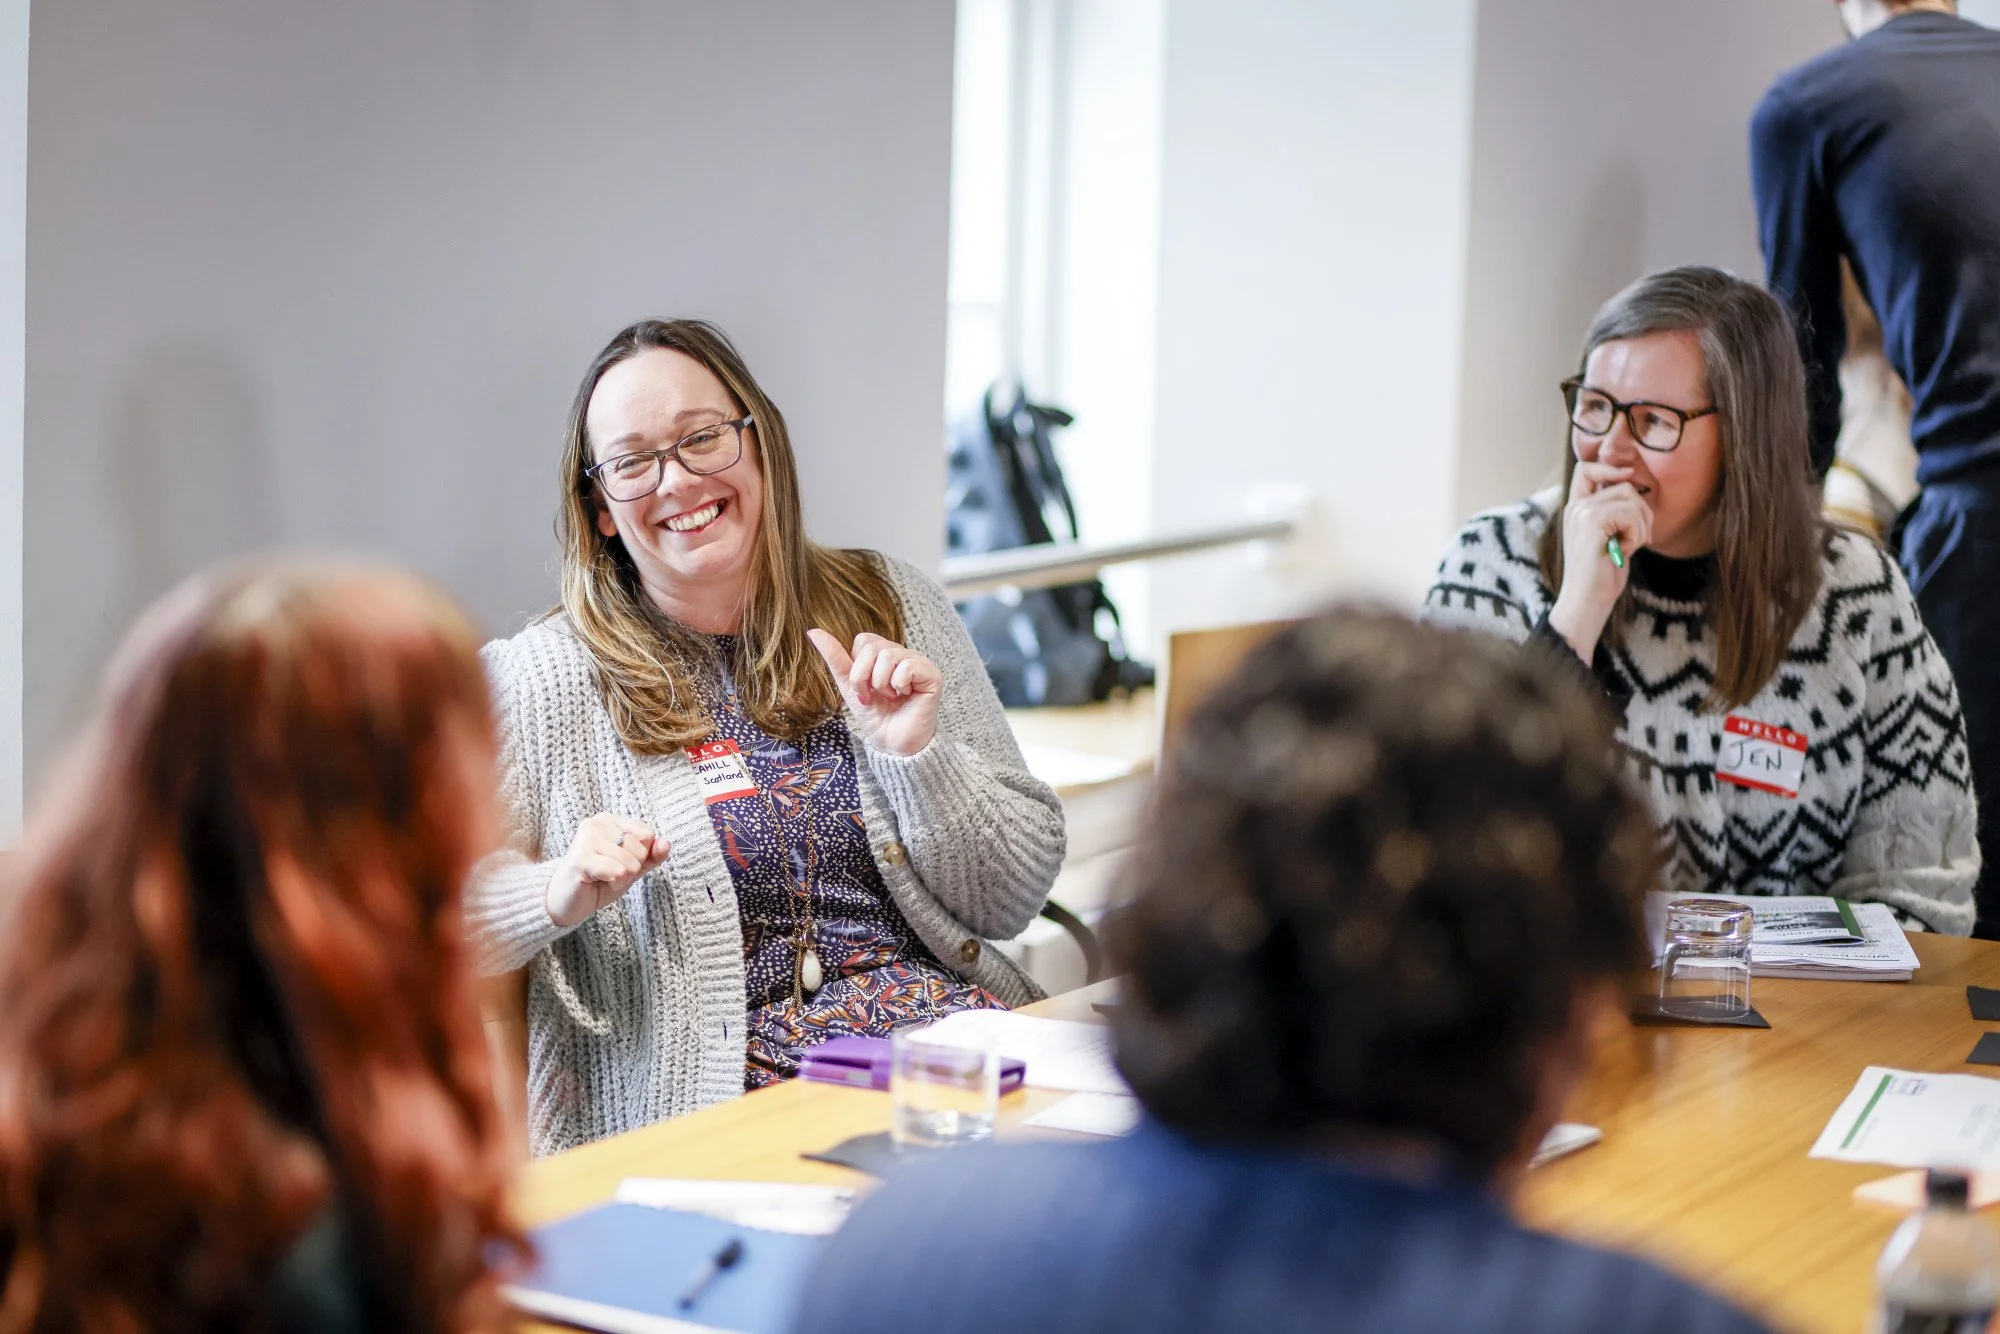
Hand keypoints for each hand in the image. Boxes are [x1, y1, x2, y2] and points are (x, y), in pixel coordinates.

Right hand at [546, 813, 670, 927]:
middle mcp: (596, 823)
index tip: (618, 862)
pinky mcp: (581, 859)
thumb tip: (666, 844)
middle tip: (608, 872)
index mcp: (609, 819)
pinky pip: (618, 871)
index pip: (647, 834)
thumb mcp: (631, 867)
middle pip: (640, 849)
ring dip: (621, 878)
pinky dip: (614, 882)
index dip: (639, 856)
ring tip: (602, 877)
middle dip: (631, 868)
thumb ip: (651, 855)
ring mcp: (587, 839)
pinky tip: (597, 882)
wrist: (565, 901)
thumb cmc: (598, 880)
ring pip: (630, 862)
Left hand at [807, 629, 941, 757]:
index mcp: (885, 654)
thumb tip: (813, 631)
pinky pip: (907, 666)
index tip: (863, 690)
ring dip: (881, 683)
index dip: (857, 667)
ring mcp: (919, 662)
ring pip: (888, 655)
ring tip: (890, 697)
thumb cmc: (875, 716)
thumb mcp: (849, 685)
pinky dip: (898, 685)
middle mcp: (903, 654)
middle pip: (872, 646)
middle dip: (864, 677)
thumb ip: (835, 658)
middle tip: (873, 696)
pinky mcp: (932, 675)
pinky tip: (905, 696)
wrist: (892, 744)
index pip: (864, 640)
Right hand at [1547, 461, 1653, 661]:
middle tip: (1637, 540)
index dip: (1609, 467)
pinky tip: (1622, 553)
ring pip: (1631, 497)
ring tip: (1627, 548)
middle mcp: (1576, 507)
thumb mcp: (1610, 537)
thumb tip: (1635, 487)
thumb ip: (1615, 513)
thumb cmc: (1601, 575)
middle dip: (1642, 512)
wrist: (1587, 602)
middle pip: (1624, 485)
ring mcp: (1582, 512)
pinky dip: (1636, 536)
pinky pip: (1631, 515)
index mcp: (1576, 509)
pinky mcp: (1592, 522)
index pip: (1585, 469)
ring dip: (1641, 526)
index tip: (1628, 476)